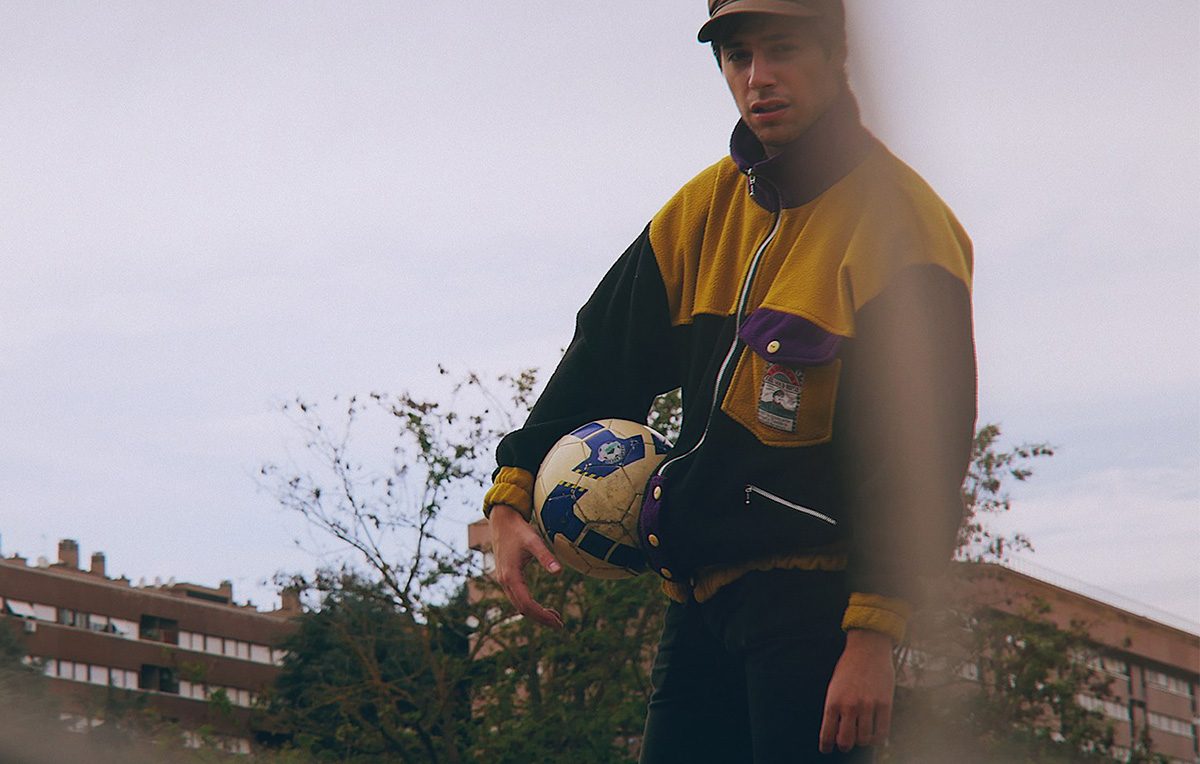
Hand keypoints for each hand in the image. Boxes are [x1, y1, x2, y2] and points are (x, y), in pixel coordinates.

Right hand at [489, 504, 563, 628]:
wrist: (502, 520)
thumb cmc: (519, 530)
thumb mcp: (534, 540)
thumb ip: (546, 556)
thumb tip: (559, 572)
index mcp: (510, 576)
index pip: (527, 604)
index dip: (542, 616)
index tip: (558, 622)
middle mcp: (504, 581)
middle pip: (522, 609)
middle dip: (541, 618)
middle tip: (560, 625)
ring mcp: (503, 580)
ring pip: (519, 605)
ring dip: (536, 613)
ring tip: (555, 617)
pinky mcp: (505, 577)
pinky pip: (517, 598)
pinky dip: (529, 605)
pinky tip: (541, 606)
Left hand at [819, 629, 895, 753]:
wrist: (867, 648)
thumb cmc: (848, 668)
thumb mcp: (834, 687)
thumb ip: (835, 708)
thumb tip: (835, 732)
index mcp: (833, 701)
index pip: (827, 734)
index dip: (826, 746)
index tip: (827, 749)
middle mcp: (849, 705)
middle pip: (846, 741)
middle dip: (844, 745)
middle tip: (845, 743)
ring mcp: (868, 705)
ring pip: (864, 739)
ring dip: (862, 740)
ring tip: (861, 734)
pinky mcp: (885, 704)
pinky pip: (882, 732)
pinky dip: (878, 738)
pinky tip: (875, 733)